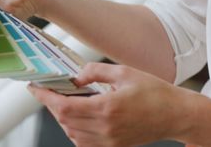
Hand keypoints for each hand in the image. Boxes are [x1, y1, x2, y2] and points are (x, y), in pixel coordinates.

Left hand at [28, 62, 194, 146]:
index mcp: (107, 107)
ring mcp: (109, 141)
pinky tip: (80, 117)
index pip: (64, 106)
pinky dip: (75, 130)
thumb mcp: (125, 72)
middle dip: (52, 104)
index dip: (45, 97)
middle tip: (50, 90)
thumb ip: (96, 72)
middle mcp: (105, 128)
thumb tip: (76, 76)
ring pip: (71, 133)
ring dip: (63, 117)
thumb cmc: (155, 92)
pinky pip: (83, 142)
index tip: (35, 88)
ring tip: (67, 101)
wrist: (175, 115)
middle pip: (64, 120)